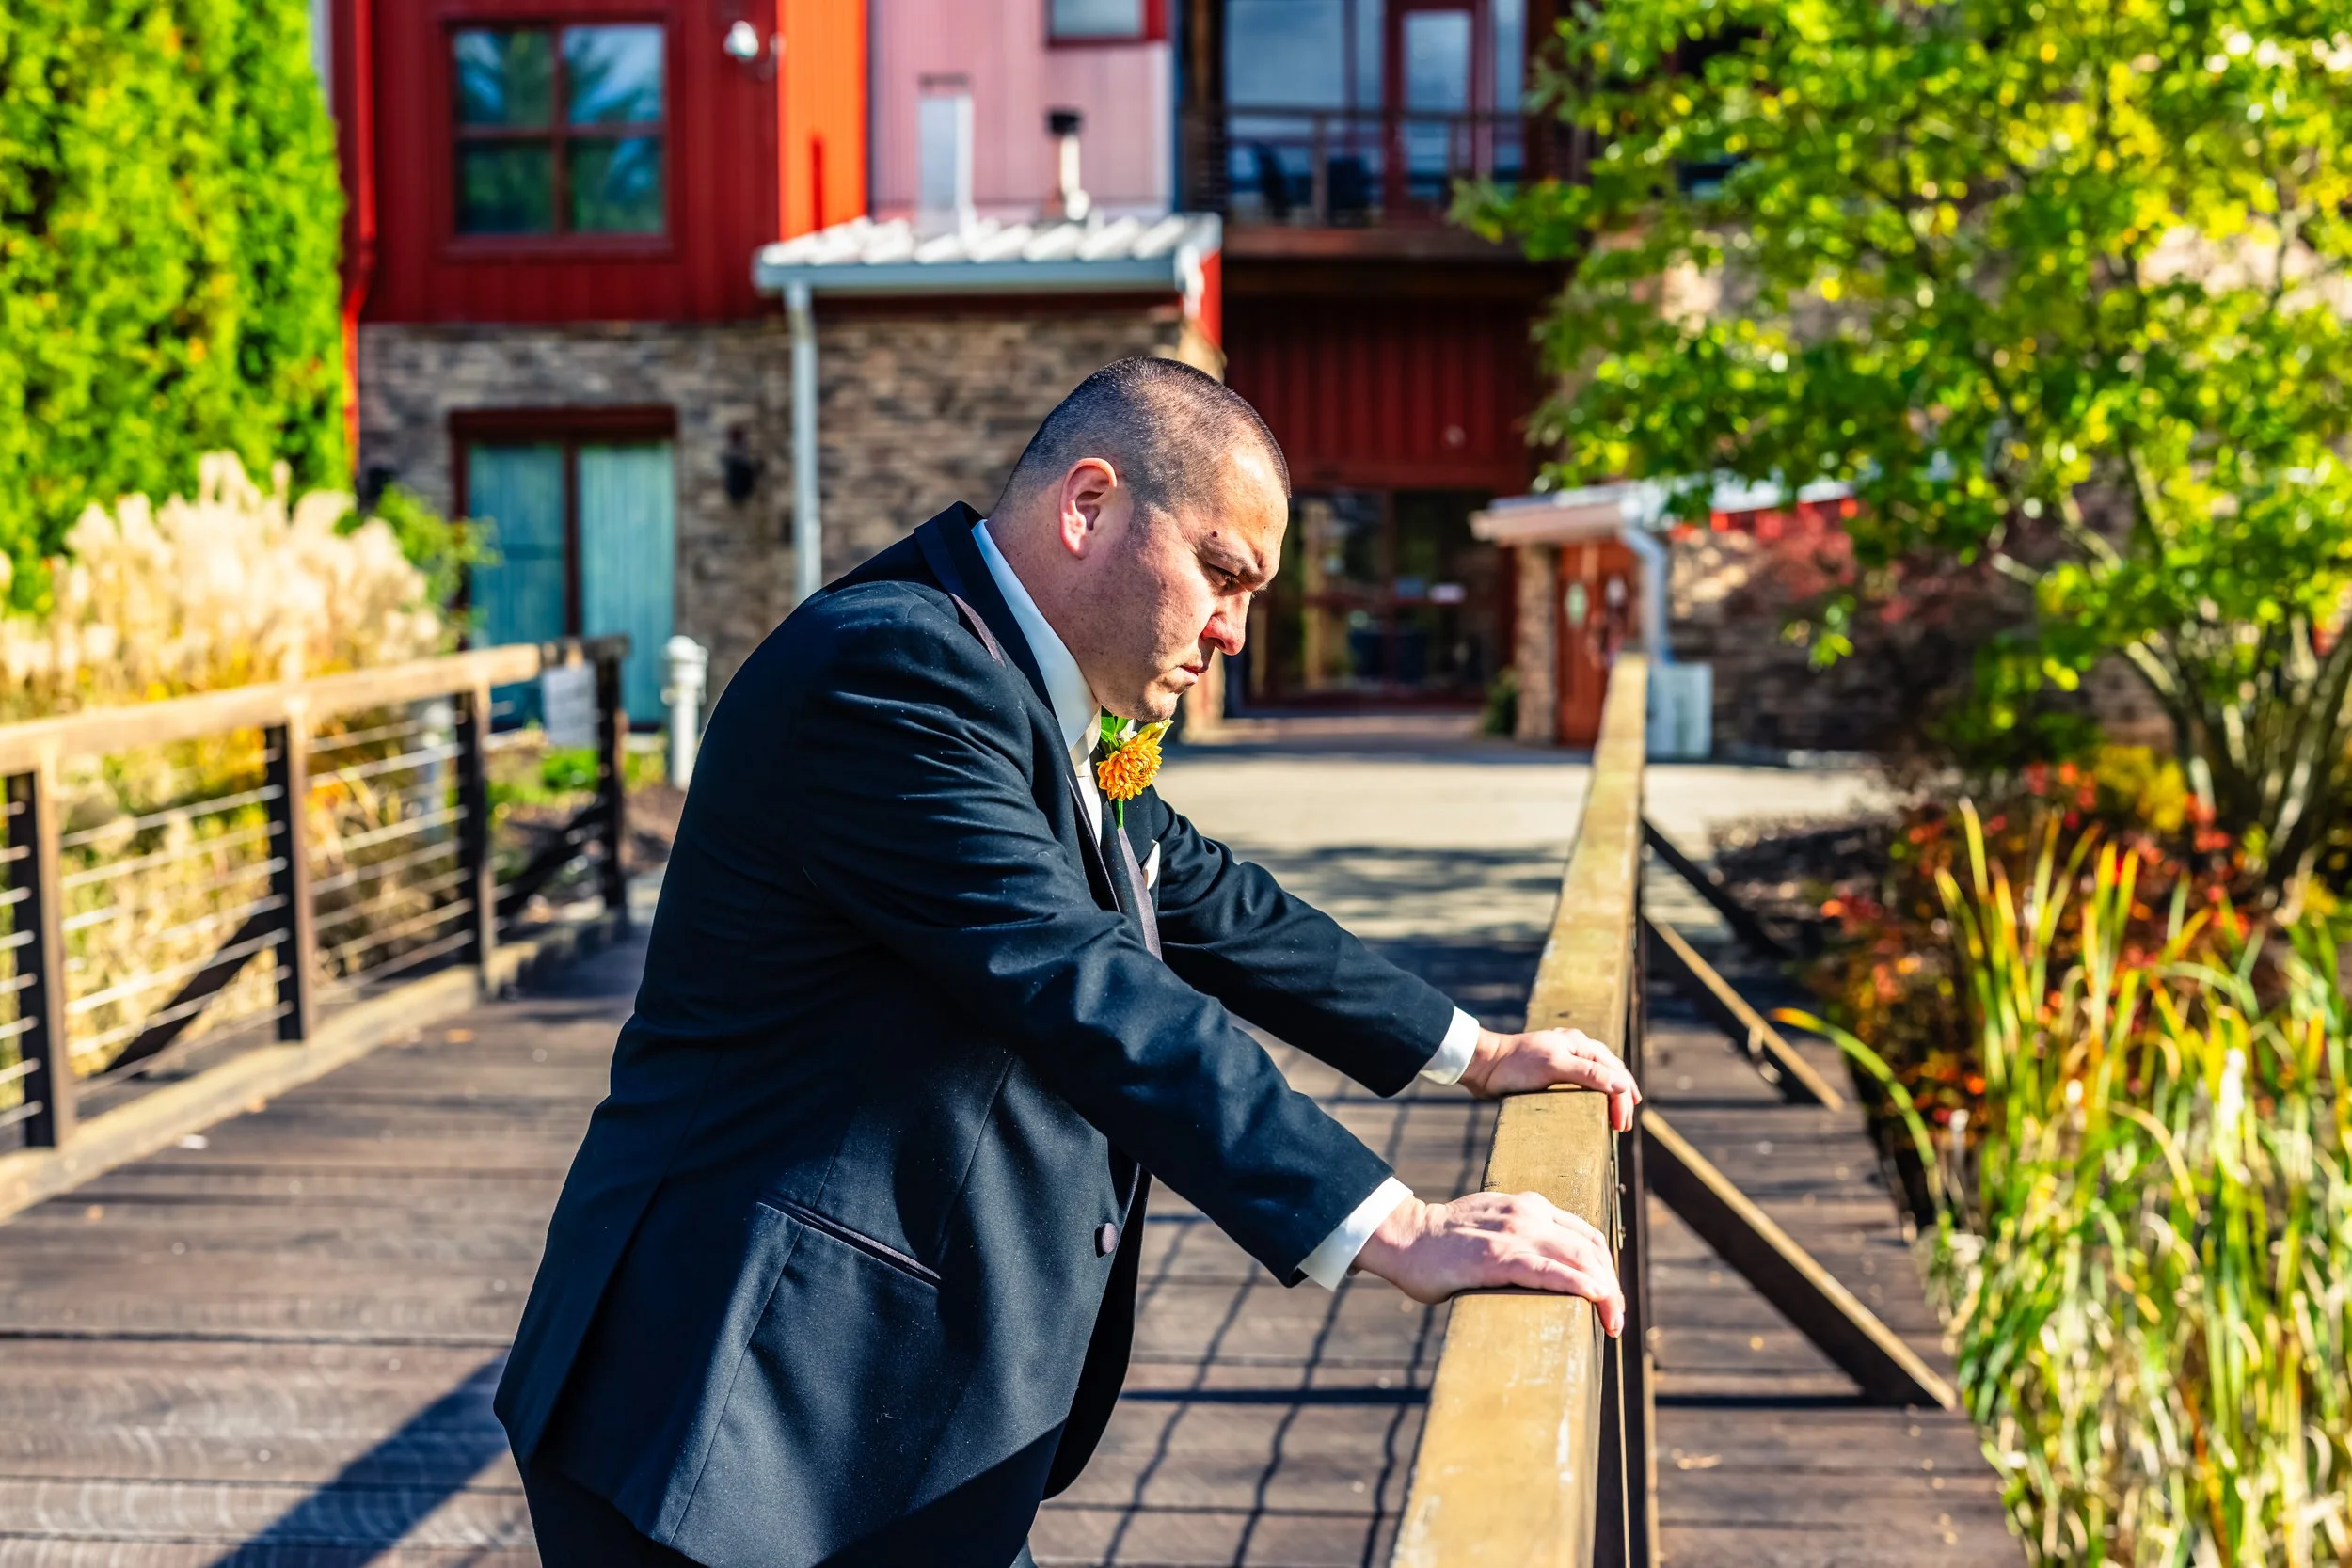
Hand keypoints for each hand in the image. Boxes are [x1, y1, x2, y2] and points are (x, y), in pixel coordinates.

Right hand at [1352, 1192, 1624, 1332]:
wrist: (1403, 1238)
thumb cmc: (1445, 1244)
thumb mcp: (1494, 1227)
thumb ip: (1522, 1240)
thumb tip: (1550, 1274)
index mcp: (1530, 1207)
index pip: (1587, 1236)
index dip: (1608, 1268)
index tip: (1610, 1300)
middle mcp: (1528, 1214)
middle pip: (1591, 1249)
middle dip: (1612, 1286)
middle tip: (1616, 1320)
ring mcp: (1512, 1233)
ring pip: (1579, 1257)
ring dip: (1605, 1292)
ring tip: (1611, 1322)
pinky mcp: (1495, 1257)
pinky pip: (1547, 1270)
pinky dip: (1578, 1284)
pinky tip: (1594, 1298)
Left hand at [1459, 1028, 1640, 1129]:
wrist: (1484, 1065)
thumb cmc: (1517, 1064)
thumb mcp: (1554, 1067)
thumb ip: (1588, 1074)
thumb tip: (1622, 1084)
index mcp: (1580, 1044)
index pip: (1614, 1072)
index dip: (1622, 1097)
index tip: (1621, 1124)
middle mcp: (1576, 1049)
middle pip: (1610, 1074)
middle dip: (1620, 1099)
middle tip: (1623, 1126)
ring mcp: (1564, 1060)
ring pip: (1598, 1077)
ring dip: (1609, 1097)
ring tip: (1615, 1118)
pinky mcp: (1553, 1072)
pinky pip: (1581, 1084)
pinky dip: (1592, 1096)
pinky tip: (1593, 1107)